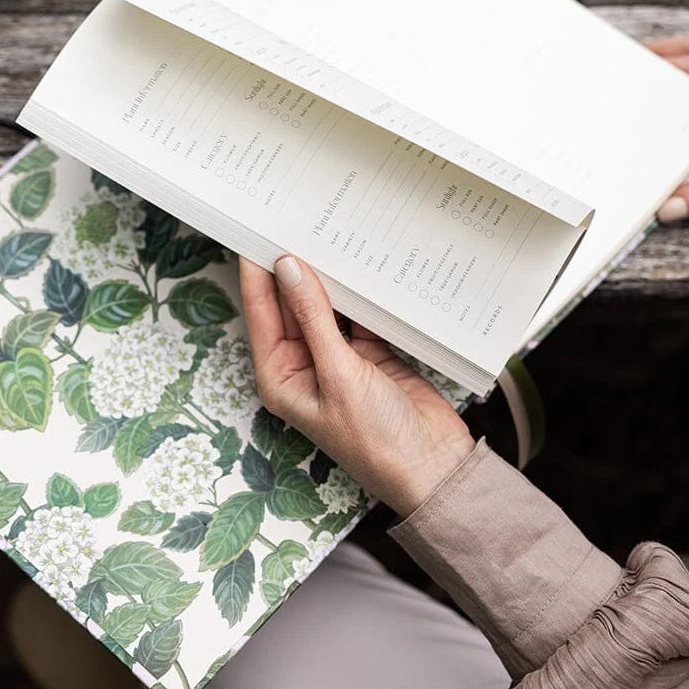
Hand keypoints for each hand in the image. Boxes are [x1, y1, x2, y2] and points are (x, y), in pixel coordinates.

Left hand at [238, 255, 474, 517]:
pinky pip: (360, 313)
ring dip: (328, 278)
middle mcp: (304, 366)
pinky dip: (361, 293)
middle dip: (292, 269)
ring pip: (326, 306)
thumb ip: (314, 318)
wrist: (434, 467)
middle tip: (293, 221)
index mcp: (280, 377)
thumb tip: (288, 269)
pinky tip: (361, 263)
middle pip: (291, 306)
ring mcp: (339, 359)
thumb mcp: (339, 374)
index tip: (255, 232)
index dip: (256, 273)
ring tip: (325, 232)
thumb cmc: (376, 439)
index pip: (262, 314)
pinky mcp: (371, 353)